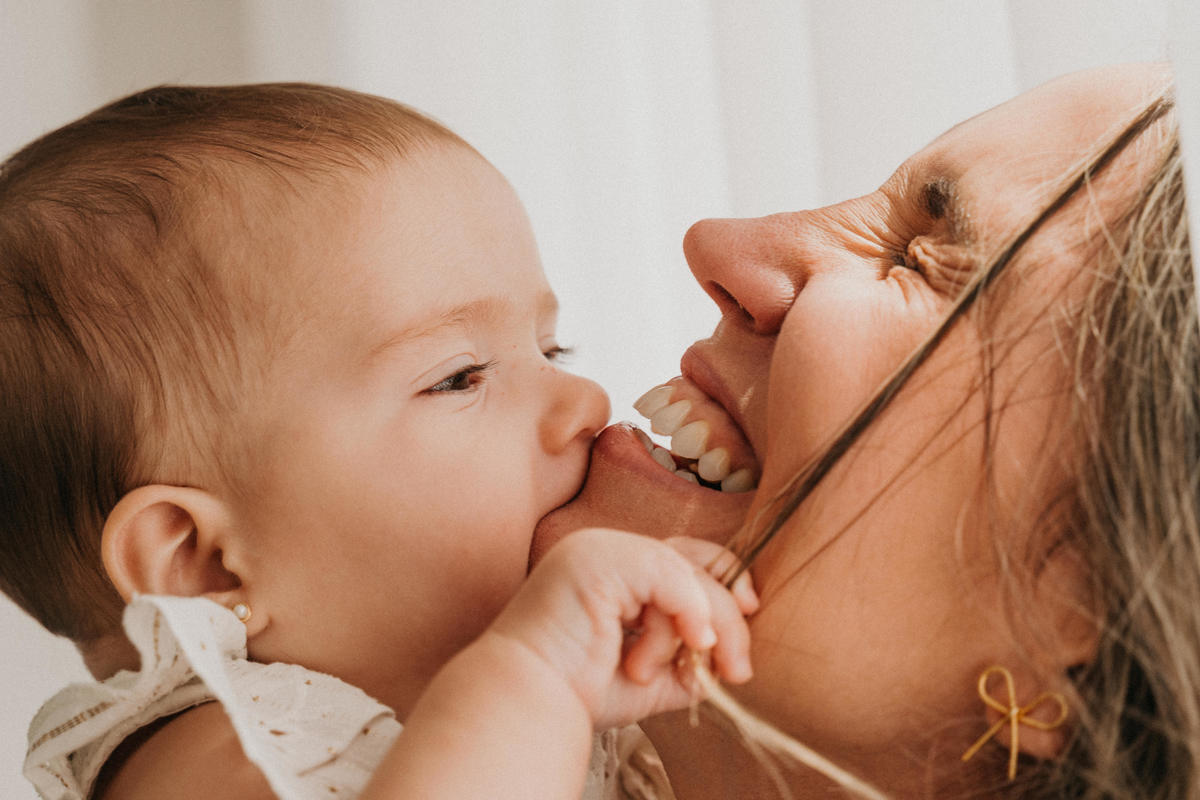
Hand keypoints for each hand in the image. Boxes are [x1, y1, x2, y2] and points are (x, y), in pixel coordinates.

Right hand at [486, 528, 756, 728]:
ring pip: (687, 572)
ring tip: (654, 672)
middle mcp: (607, 549)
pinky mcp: (600, 557)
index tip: (749, 620)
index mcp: (614, 571)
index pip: (685, 558)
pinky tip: (689, 643)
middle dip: (728, 614)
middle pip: (695, 560)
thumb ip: (687, 657)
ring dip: (696, 629)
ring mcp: (602, 547)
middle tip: (736, 668)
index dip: (725, 582)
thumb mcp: (651, 673)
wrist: (530, 699)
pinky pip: (671, 575)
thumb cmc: (576, 690)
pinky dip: (689, 612)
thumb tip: (730, 658)